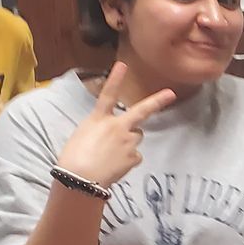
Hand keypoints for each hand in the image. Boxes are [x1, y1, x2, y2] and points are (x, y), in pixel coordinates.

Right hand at [56, 63, 175, 188]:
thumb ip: (99, 130)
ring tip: (113, 153)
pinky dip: (128, 161)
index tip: (123, 65)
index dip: (116, 79)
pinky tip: (115, 166)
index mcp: (98, 119)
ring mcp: (128, 141)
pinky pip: (135, 156)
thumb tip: (108, 134)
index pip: (108, 95)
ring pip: (137, 136)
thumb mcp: (81, 136)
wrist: (80, 179)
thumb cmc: (72, 159)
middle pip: (141, 111)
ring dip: (130, 140)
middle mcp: (117, 126)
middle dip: (157, 101)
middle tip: (170, 93)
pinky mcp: (134, 157)